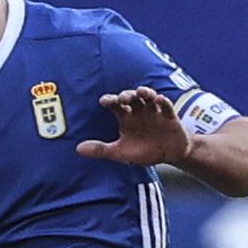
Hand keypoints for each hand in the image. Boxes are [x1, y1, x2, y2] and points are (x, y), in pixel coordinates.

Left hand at [76, 86, 192, 167]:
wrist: (169, 155)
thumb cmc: (144, 151)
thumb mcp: (121, 152)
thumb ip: (101, 150)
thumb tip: (77, 149)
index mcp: (126, 118)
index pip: (115, 105)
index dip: (110, 101)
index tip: (104, 101)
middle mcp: (139, 111)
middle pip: (132, 98)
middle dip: (127, 96)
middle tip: (123, 98)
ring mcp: (154, 112)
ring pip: (149, 98)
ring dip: (145, 93)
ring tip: (141, 92)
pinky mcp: (169, 116)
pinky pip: (166, 106)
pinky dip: (163, 102)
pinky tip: (159, 100)